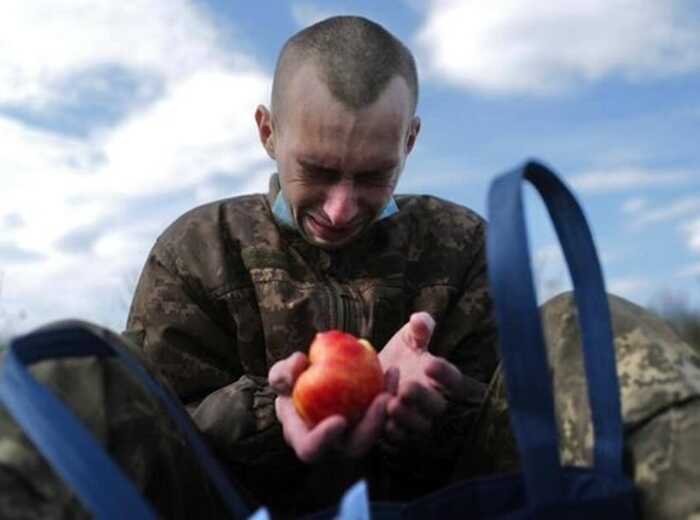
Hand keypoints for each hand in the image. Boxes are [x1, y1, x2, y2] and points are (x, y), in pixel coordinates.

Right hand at [268, 352, 392, 462]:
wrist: (309, 384)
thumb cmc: (291, 382)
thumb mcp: (281, 374)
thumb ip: (283, 373)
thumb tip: (298, 364)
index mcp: (305, 440)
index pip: (311, 449)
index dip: (324, 439)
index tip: (339, 420)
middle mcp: (332, 446)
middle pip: (356, 446)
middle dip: (372, 426)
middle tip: (383, 398)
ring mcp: (354, 437)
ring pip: (376, 431)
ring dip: (387, 408)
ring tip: (392, 379)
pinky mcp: (369, 423)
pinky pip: (383, 415)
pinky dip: (389, 392)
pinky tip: (392, 371)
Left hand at [379, 312, 465, 445]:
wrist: (372, 381)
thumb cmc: (398, 358)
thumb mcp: (406, 339)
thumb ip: (418, 330)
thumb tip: (420, 320)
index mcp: (440, 380)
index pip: (453, 380)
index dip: (445, 374)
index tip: (430, 364)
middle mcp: (433, 404)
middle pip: (437, 407)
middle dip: (423, 398)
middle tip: (406, 387)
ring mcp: (418, 422)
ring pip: (420, 427)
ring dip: (406, 417)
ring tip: (391, 403)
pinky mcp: (400, 437)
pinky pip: (400, 442)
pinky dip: (391, 434)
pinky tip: (381, 423)